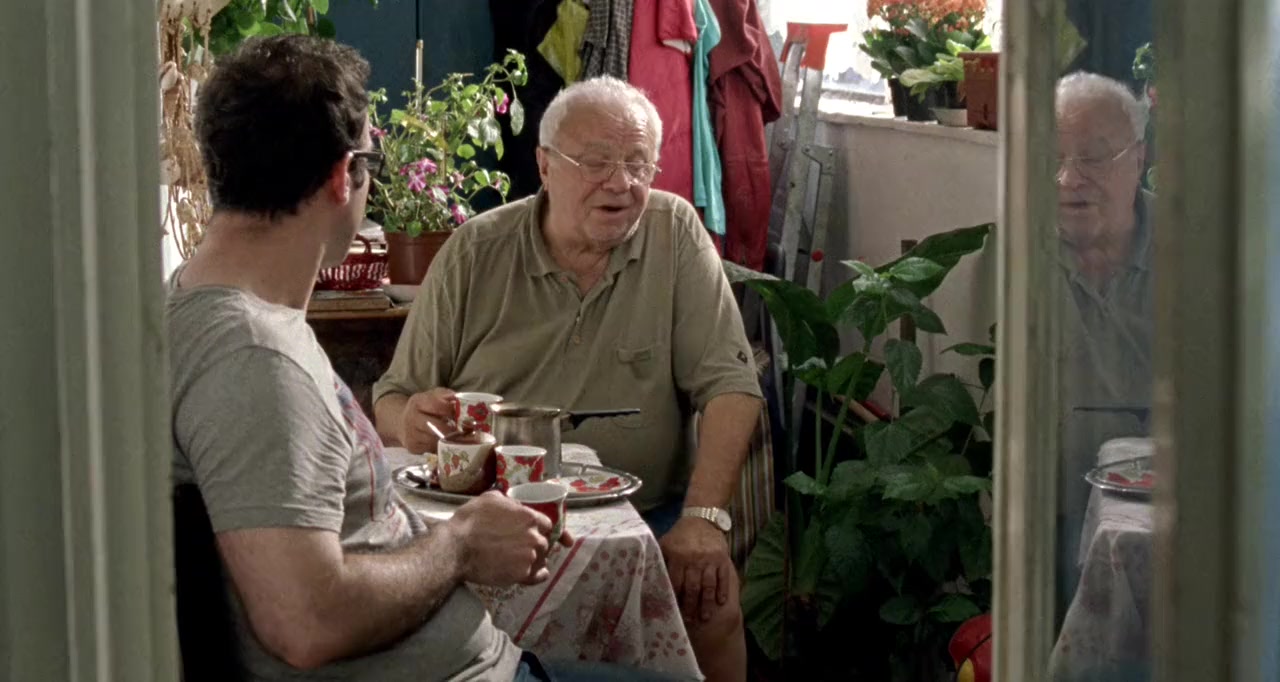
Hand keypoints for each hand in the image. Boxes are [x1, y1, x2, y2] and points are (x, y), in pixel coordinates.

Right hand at [398, 388, 456, 453]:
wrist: (401, 423)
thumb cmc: (422, 408)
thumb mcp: (431, 396)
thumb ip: (445, 395)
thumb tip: (457, 399)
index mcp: (417, 402)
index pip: (438, 406)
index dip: (452, 410)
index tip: (461, 413)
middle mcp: (412, 418)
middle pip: (437, 427)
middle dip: (452, 429)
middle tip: (463, 430)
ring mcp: (411, 435)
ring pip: (436, 440)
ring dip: (449, 440)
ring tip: (457, 437)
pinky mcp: (413, 448)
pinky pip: (432, 449)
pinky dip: (442, 447)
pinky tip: (446, 443)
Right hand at [446, 491, 572, 585]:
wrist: (456, 548)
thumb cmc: (469, 522)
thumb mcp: (490, 499)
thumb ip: (509, 502)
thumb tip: (516, 506)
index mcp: (529, 517)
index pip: (546, 524)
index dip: (538, 528)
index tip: (530, 532)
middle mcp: (534, 537)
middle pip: (543, 542)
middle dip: (534, 544)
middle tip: (520, 547)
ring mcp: (529, 557)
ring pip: (541, 559)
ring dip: (534, 559)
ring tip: (520, 561)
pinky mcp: (521, 575)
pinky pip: (538, 576)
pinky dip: (536, 575)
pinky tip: (533, 574)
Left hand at [659, 516, 732, 622]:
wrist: (702, 518)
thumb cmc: (680, 535)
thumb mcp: (666, 543)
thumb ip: (660, 560)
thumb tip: (648, 578)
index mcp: (677, 556)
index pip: (676, 581)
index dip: (675, 597)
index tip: (674, 612)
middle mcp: (694, 559)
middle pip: (692, 587)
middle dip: (691, 605)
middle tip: (690, 620)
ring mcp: (710, 559)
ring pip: (708, 585)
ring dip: (707, 603)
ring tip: (705, 617)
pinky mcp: (722, 558)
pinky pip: (724, 577)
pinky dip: (723, 590)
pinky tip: (722, 603)